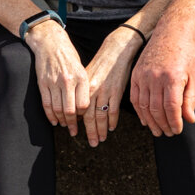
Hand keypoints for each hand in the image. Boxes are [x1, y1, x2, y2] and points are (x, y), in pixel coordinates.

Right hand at [27, 19, 90, 135]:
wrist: (50, 43)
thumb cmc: (69, 56)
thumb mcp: (82, 68)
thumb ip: (84, 85)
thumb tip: (85, 106)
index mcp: (81, 77)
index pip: (84, 104)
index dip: (84, 115)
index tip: (84, 121)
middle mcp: (68, 81)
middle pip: (71, 110)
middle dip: (72, 124)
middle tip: (73, 131)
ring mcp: (54, 83)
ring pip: (57, 109)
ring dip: (61, 120)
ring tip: (64, 126)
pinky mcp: (42, 83)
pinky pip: (46, 104)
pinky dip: (49, 115)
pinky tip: (53, 120)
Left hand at [82, 27, 141, 148]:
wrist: (116, 50)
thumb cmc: (101, 62)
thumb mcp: (87, 75)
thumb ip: (83, 92)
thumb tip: (79, 109)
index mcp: (83, 87)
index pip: (78, 110)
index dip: (77, 123)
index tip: (76, 133)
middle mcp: (92, 91)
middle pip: (89, 117)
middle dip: (90, 132)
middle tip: (91, 143)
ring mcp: (105, 92)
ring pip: (101, 116)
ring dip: (101, 130)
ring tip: (101, 139)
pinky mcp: (117, 91)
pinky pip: (114, 110)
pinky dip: (112, 121)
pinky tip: (111, 128)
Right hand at [131, 24, 194, 136]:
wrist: (172, 32)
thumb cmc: (186, 54)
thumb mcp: (194, 76)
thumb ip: (190, 99)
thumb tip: (189, 119)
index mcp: (173, 78)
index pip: (171, 108)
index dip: (174, 122)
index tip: (177, 130)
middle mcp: (156, 77)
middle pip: (157, 109)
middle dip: (163, 125)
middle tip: (168, 133)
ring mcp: (143, 75)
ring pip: (144, 106)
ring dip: (151, 121)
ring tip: (158, 131)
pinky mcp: (135, 74)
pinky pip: (135, 97)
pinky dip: (139, 111)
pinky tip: (146, 120)